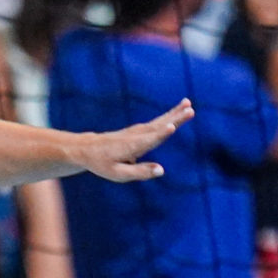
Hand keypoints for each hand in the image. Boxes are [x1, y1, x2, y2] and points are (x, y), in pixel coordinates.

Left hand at [72, 101, 194, 181]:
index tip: (172, 126)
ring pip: (159, 121)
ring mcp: (137, 131)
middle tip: (190, 109)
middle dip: (175, 118)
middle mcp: (136, 136)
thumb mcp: (118, 174)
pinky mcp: (138, 130)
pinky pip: (156, 122)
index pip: (150, 140)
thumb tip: (162, 170)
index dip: (161, 134)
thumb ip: (140, 172)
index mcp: (132, 146)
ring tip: (188, 103)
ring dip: (174, 112)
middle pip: (159, 126)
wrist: (87, 148)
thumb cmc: (102, 164)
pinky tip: (177, 111)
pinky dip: (168, 115)